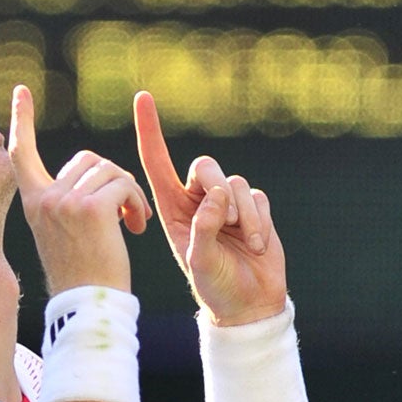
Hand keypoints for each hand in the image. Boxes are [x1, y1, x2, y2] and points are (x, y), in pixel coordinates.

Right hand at [10, 85, 151, 294]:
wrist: (89, 307)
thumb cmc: (82, 277)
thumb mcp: (60, 235)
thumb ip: (63, 202)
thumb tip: (83, 173)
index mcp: (33, 203)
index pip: (21, 153)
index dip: (21, 120)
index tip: (21, 91)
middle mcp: (45, 198)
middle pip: (88, 159)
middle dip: (113, 179)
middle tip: (126, 211)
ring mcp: (65, 202)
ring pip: (110, 171)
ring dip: (129, 193)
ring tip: (134, 222)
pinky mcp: (91, 209)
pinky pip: (124, 185)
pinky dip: (137, 202)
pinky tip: (137, 226)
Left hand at [133, 91, 287, 325]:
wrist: (249, 304)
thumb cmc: (215, 286)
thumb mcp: (201, 261)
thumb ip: (203, 229)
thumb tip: (215, 197)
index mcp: (172, 210)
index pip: (157, 163)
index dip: (150, 131)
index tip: (142, 97)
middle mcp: (197, 201)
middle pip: (205, 166)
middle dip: (216, 189)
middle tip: (225, 223)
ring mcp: (226, 203)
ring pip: (234, 182)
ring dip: (243, 216)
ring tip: (244, 246)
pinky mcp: (253, 208)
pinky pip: (256, 196)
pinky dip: (259, 221)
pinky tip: (257, 245)